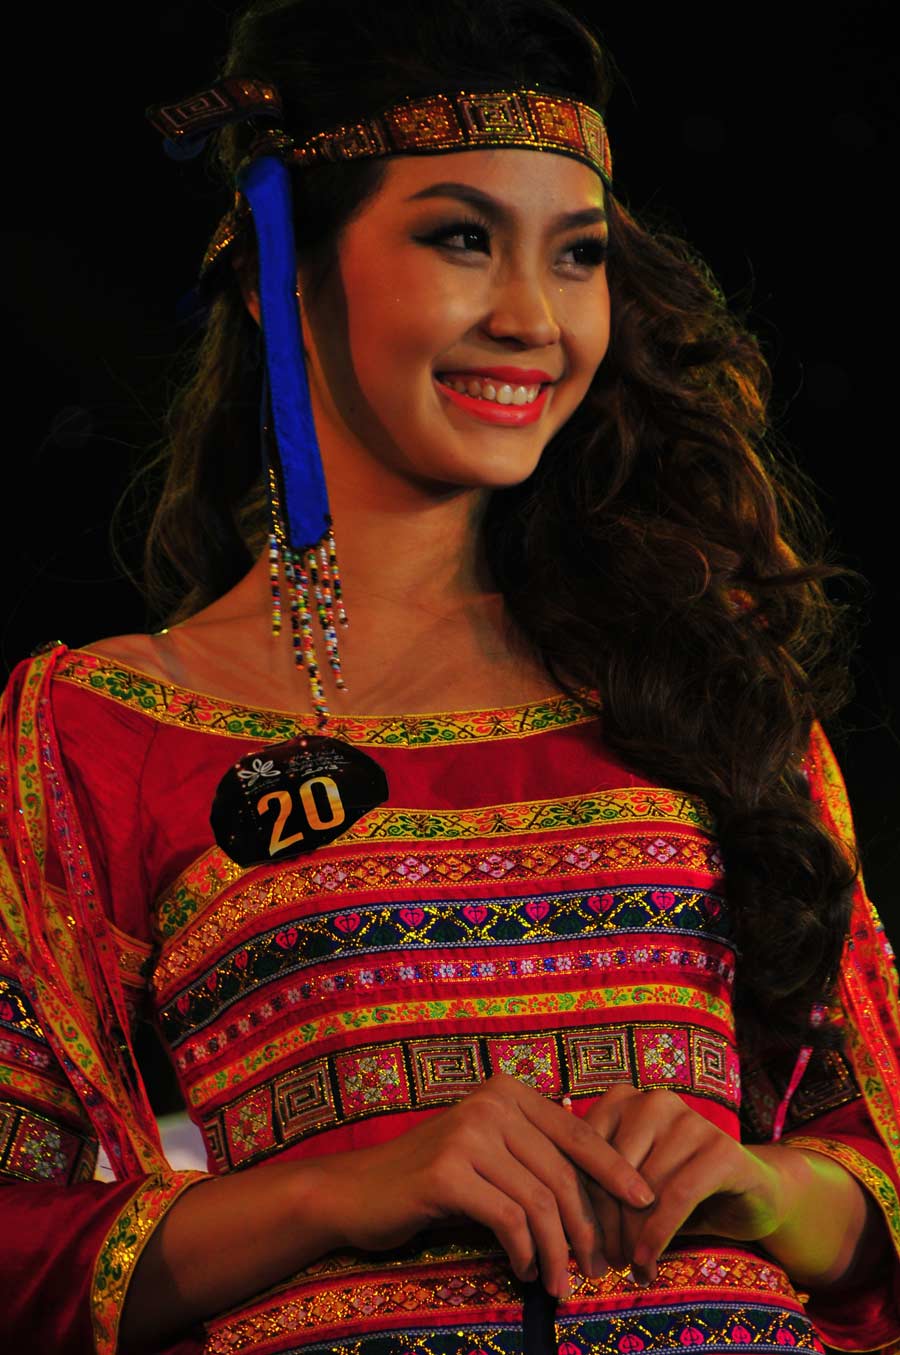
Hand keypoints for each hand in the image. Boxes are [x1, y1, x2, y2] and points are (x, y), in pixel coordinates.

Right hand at [320, 1073, 654, 1297]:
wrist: (360, 1191)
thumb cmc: (431, 1178)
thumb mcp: (488, 1153)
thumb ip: (533, 1157)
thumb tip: (601, 1195)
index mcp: (507, 1092)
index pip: (578, 1134)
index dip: (615, 1171)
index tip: (645, 1203)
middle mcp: (491, 1103)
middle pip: (563, 1173)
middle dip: (586, 1227)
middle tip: (596, 1268)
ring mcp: (468, 1134)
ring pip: (540, 1201)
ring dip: (557, 1251)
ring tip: (561, 1283)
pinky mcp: (448, 1172)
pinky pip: (508, 1220)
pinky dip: (524, 1252)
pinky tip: (522, 1270)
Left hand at [580, 1085, 784, 1284]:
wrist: (754, 1193)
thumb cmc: (679, 1191)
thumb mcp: (632, 1188)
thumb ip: (600, 1191)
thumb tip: (556, 1231)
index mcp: (622, 1099)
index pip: (583, 1154)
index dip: (578, 1204)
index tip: (577, 1246)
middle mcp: (654, 1100)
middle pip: (610, 1171)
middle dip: (604, 1225)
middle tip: (604, 1264)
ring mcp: (690, 1119)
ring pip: (642, 1186)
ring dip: (631, 1237)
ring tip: (629, 1268)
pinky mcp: (721, 1147)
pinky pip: (677, 1196)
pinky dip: (657, 1235)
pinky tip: (647, 1263)